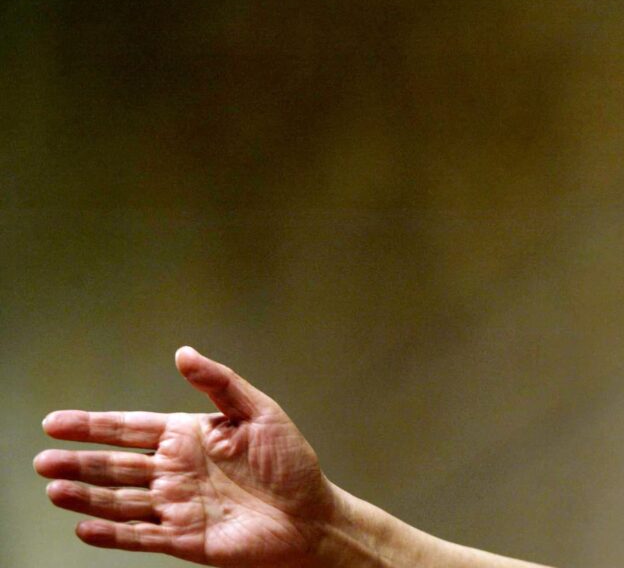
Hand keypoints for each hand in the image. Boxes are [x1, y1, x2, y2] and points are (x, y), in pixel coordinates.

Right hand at [34, 347, 344, 567]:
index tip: (56, 422)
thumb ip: (220, 383)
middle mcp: (177, 470)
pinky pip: (141, 535)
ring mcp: (178, 505)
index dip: (94, 426)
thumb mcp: (260, 412)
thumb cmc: (292, 463)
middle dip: (80, 461)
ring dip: (87, 495)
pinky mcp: (185, 538)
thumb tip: (184, 353)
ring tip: (55, 488)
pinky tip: (85, 528)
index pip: (131, 428)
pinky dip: (113, 533)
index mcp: (190, 436)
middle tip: (43, 458)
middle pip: (117, 465)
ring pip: (121, 499)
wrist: (312, 516)